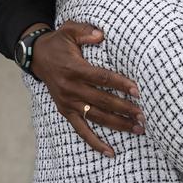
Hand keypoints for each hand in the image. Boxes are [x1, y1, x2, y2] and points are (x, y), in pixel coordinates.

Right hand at [31, 21, 145, 156]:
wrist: (37, 57)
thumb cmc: (59, 42)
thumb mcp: (69, 30)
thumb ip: (85, 31)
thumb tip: (100, 35)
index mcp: (74, 69)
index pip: (102, 78)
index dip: (120, 85)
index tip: (138, 91)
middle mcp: (71, 89)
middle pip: (103, 101)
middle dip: (125, 109)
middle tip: (144, 115)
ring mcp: (68, 103)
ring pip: (96, 117)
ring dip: (118, 125)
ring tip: (138, 129)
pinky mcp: (65, 111)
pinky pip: (81, 130)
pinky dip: (95, 142)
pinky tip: (110, 151)